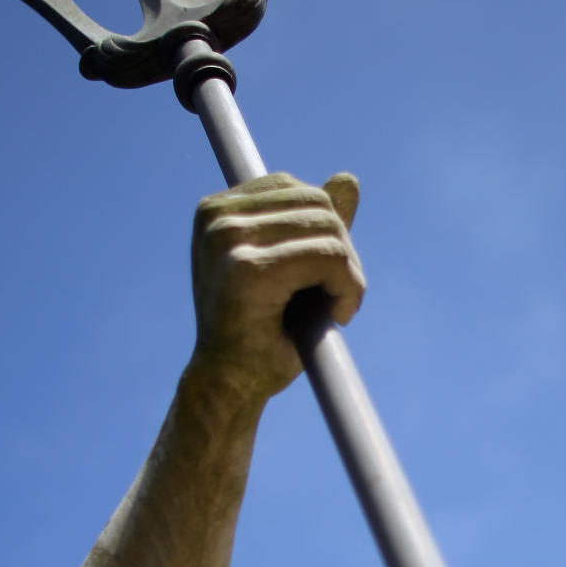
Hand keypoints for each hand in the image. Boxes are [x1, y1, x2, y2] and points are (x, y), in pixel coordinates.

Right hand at [189, 171, 364, 399]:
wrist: (229, 388)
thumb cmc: (259, 333)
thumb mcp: (290, 268)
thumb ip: (315, 225)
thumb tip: (348, 178)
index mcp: (216, 211)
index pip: (296, 188)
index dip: (325, 231)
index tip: (323, 279)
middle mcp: (216, 218)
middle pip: (317, 202)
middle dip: (343, 251)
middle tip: (340, 298)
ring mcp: (229, 240)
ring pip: (328, 228)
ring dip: (349, 273)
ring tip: (338, 309)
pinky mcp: (249, 270)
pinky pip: (328, 256)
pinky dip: (348, 287)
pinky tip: (339, 317)